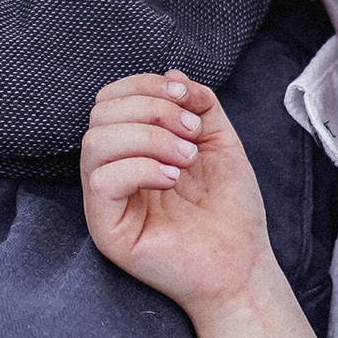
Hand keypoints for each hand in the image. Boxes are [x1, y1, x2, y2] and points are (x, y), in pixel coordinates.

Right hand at [82, 74, 273, 322]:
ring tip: (186, 158)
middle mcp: (112, 171)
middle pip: (100, 114)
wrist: (243, 264)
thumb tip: (171, 73)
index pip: (111, 99)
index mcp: (131, 149)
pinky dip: (140, 168)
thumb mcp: (219, 141)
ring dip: (148, 137)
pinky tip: (172, 179)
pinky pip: (101, 181)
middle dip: (151, 109)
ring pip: (95, 143)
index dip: (145, 86)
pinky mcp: (105, 230)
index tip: (188, 97)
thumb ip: (199, 104)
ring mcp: (105, 201)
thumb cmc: (230, 209)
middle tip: (192, 134)